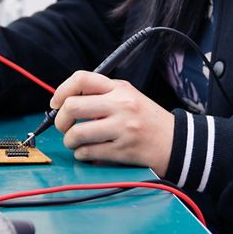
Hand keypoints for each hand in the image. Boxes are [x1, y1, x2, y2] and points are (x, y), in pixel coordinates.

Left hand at [50, 71, 174, 173]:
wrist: (177, 141)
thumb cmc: (147, 119)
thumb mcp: (128, 96)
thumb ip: (101, 94)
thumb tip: (64, 102)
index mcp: (119, 88)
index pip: (81, 79)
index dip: (61, 90)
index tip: (55, 103)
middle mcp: (120, 105)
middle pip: (72, 107)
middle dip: (60, 120)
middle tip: (64, 126)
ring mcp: (122, 128)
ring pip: (77, 133)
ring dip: (69, 141)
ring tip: (75, 142)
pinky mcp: (123, 150)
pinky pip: (88, 153)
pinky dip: (81, 154)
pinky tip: (87, 152)